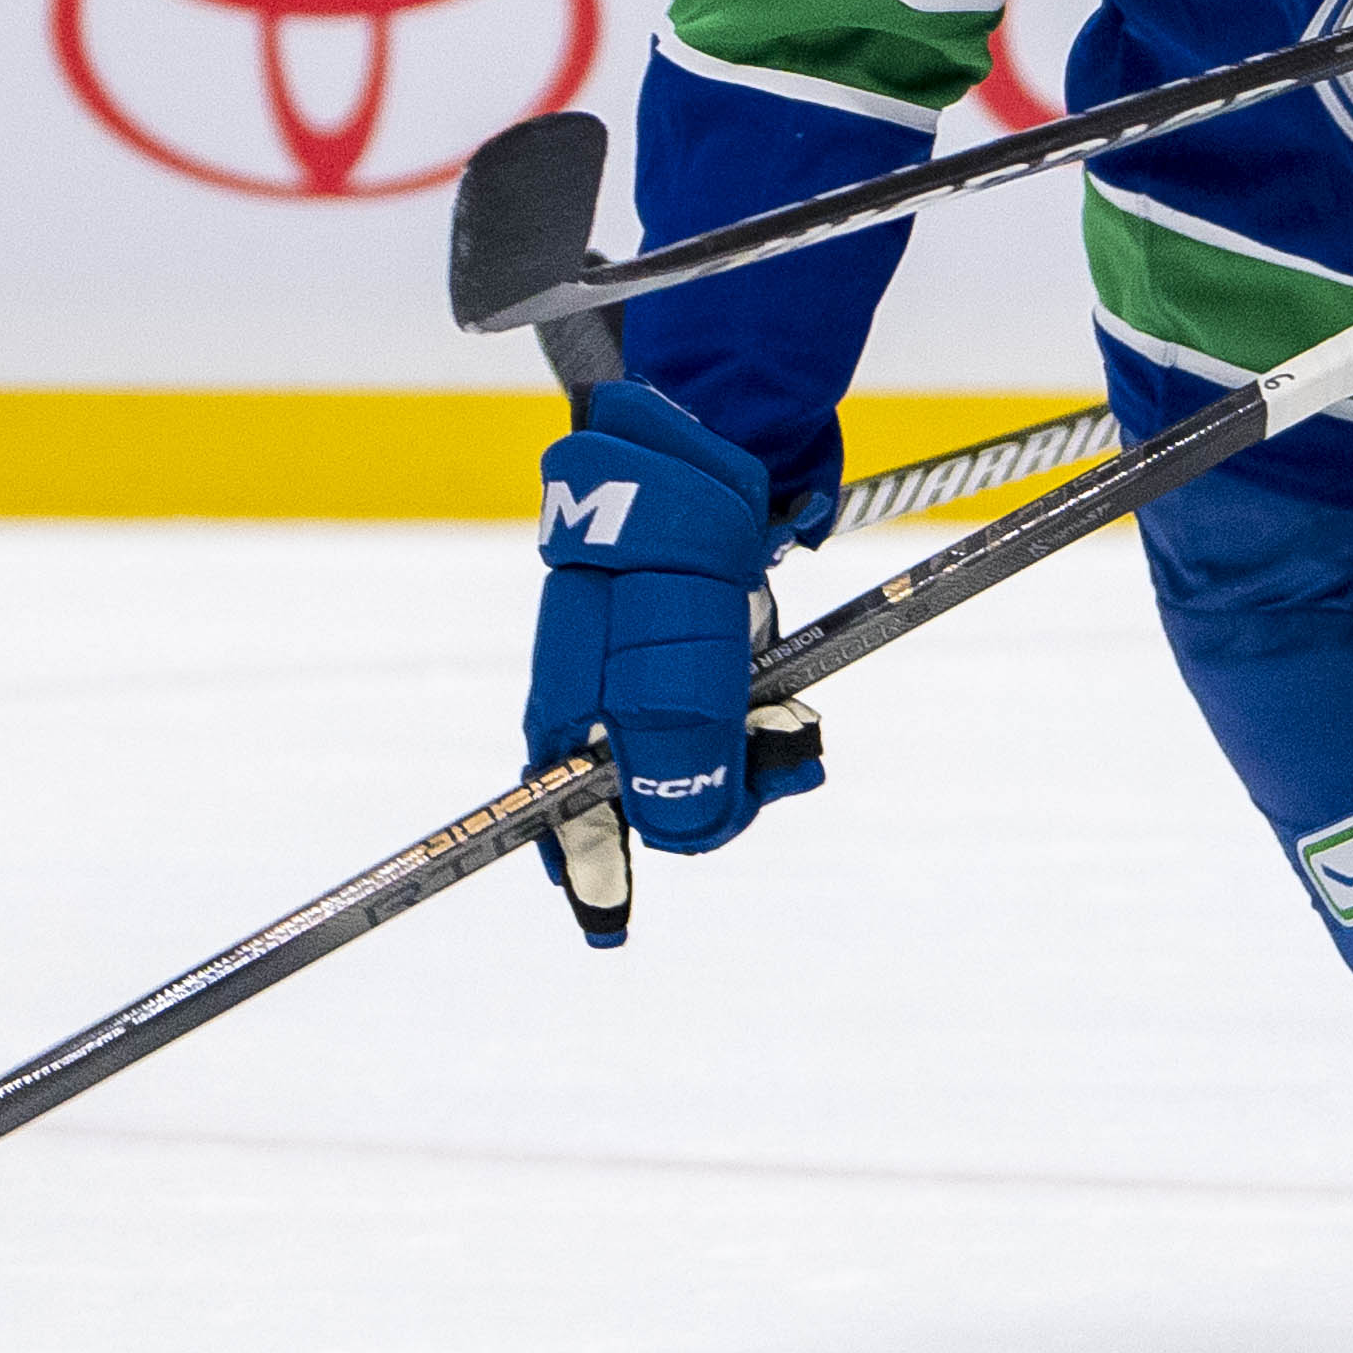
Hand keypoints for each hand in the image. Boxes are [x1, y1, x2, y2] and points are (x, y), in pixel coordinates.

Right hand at [518, 378, 820, 942]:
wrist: (729, 435)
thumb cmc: (681, 537)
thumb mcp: (679, 652)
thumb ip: (677, 745)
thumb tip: (677, 832)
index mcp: (570, 692)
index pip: (558, 797)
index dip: (582, 858)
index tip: (605, 917)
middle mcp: (601, 684)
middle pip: (640, 784)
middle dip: (704, 801)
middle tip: (759, 785)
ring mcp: (650, 659)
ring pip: (697, 752)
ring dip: (751, 759)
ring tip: (794, 735)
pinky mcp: (702, 637)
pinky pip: (732, 711)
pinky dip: (766, 721)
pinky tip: (793, 716)